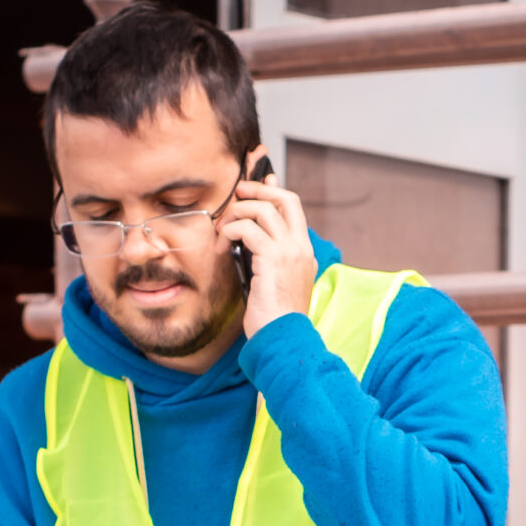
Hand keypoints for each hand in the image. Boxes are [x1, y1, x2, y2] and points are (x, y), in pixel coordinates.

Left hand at [222, 173, 318, 336]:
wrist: (283, 338)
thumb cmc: (275, 318)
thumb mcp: (274, 282)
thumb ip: (267, 258)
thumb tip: (250, 239)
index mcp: (305, 253)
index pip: (293, 209)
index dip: (272, 192)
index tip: (254, 187)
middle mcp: (301, 247)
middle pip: (285, 199)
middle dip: (257, 191)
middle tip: (236, 194)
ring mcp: (290, 251)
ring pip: (262, 209)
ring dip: (236, 213)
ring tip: (222, 230)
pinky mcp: (273, 257)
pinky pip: (246, 229)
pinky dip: (228, 232)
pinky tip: (221, 247)